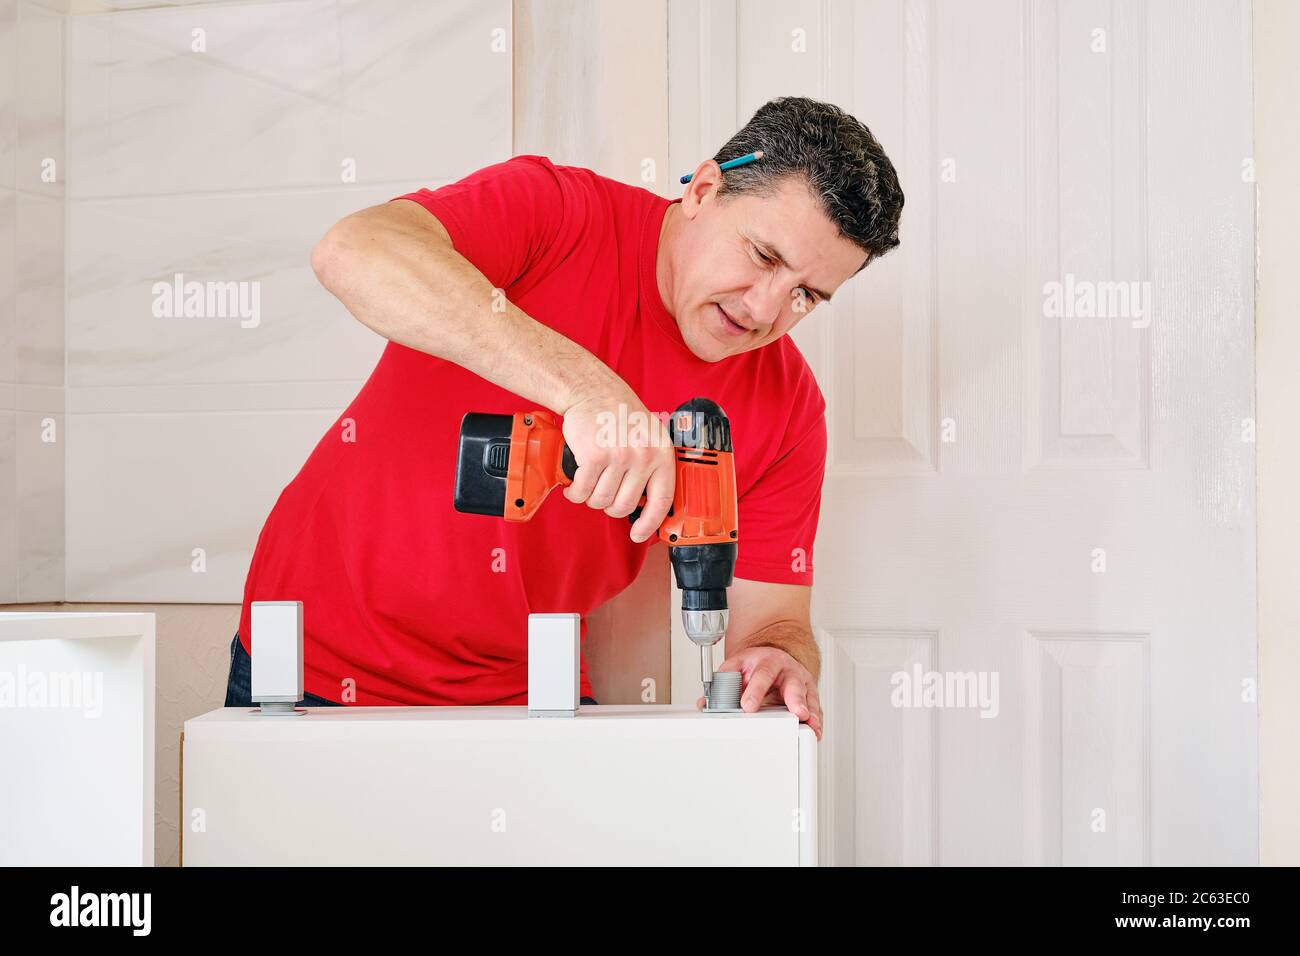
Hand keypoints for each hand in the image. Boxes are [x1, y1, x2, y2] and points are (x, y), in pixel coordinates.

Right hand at [560, 386, 675, 542]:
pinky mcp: (594, 456)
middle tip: (601, 493)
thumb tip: (646, 506)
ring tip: (587, 483)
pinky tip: (574, 484)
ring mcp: (619, 456)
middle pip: (624, 506)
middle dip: (609, 506)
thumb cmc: (619, 415)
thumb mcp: (649, 437)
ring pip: (601, 500)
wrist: (593, 391)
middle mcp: (643, 456)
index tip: (638, 534)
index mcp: (661, 454)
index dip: (649, 523)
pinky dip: (575, 492)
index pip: (661, 500)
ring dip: (589, 498)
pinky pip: (583, 491)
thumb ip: (651, 467)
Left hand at [695, 645, 822, 739]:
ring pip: (809, 696)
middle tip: (797, 712)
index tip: (748, 706)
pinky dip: (817, 720)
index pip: (761, 675)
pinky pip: (816, 708)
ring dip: (811, 711)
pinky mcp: (810, 695)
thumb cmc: (756, 665)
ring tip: (811, 724)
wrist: (775, 655)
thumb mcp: (738, 666)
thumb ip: (723, 683)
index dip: (755, 691)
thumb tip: (705, 703)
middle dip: (795, 699)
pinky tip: (816, 730)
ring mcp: (801, 683)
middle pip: (793, 684)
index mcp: (767, 662)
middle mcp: (787, 671)